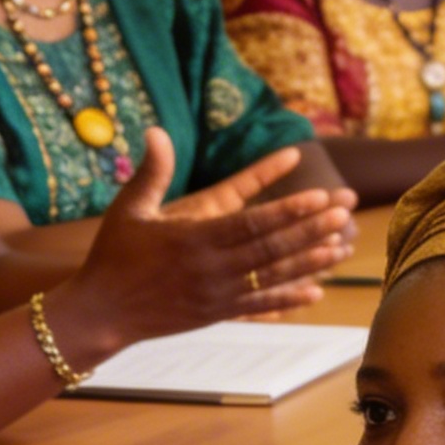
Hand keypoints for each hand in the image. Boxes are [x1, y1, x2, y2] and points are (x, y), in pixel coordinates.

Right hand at [56, 131, 353, 352]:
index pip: (250, 223)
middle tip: (344, 214)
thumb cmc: (113, 255)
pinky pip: (259, 306)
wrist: (99, 313)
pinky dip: (289, 300)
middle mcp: (210, 269)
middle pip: (270, 249)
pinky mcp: (216, 314)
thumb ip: (151, 171)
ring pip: (271, 278)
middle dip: (309, 230)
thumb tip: (156, 130)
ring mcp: (216, 295)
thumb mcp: (129, 208)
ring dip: (308, 262)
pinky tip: (316, 292)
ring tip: (341, 248)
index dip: (287, 211)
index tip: (318, 197)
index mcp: (192, 240)